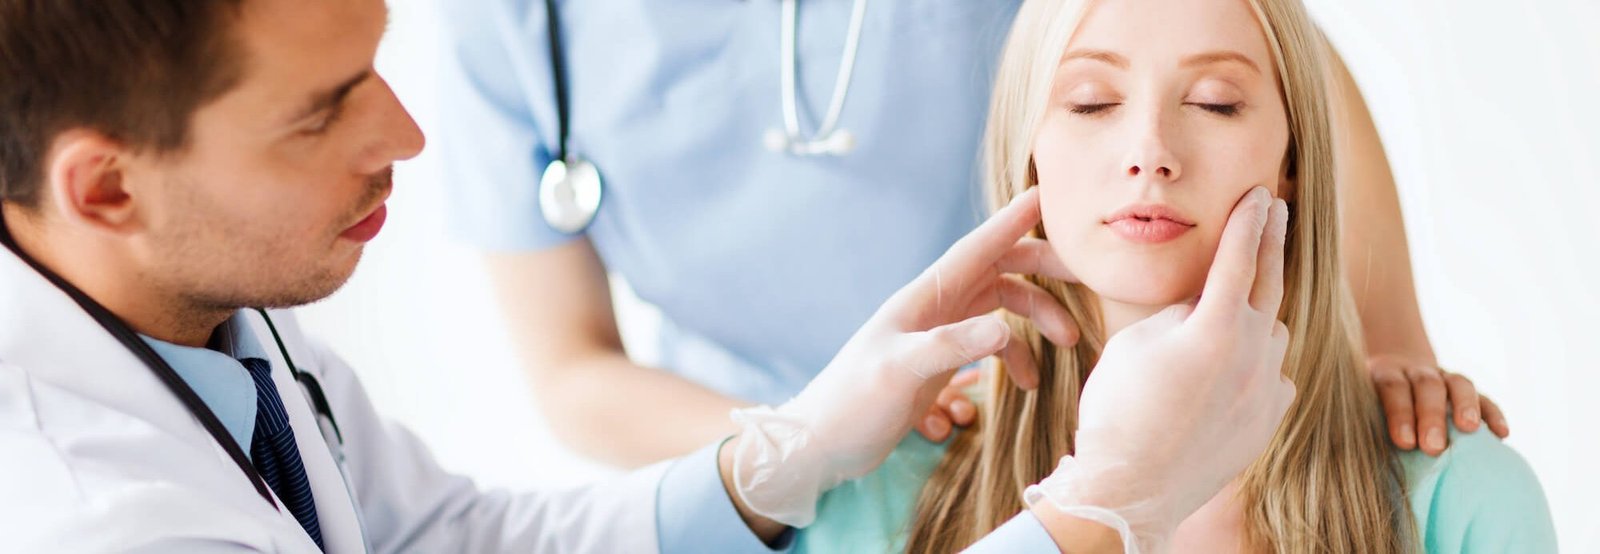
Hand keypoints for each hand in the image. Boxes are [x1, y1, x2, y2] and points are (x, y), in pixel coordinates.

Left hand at [726, 188, 1077, 526]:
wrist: (824, 443)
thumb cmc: (853, 403)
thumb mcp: (900, 373)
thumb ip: (951, 347)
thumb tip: (1005, 328)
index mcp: (923, 298)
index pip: (977, 249)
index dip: (1011, 222)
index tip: (1046, 195)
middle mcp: (936, 307)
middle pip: (1001, 271)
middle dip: (1045, 271)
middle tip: (1088, 281)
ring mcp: (941, 334)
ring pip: (1003, 307)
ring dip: (1038, 320)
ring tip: (1070, 346)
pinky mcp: (942, 362)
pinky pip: (992, 345)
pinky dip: (1016, 357)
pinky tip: (1027, 386)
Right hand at [1025, 187, 1295, 552]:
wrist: (1130, 488)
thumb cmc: (1118, 410)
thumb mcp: (1134, 341)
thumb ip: (1178, 313)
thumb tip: (1202, 306)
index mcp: (1215, 327)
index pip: (1239, 257)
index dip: (1248, 220)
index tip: (1260, 193)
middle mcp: (1252, 354)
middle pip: (1271, 284)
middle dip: (1273, 242)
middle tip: (1279, 211)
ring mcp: (1267, 390)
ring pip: (1270, 334)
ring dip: (1255, 316)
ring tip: (1231, 311)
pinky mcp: (1268, 421)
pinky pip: (1272, 377)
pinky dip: (1256, 366)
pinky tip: (1233, 372)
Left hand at [1369, 354, 1509, 454]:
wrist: (1393, 372)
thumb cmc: (1371, 404)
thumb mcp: (1359, 406)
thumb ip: (1362, 424)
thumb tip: (1356, 458)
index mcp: (1385, 374)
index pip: (1393, 388)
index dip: (1399, 413)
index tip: (1404, 442)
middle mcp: (1416, 371)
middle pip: (1427, 386)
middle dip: (1431, 416)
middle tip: (1433, 447)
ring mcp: (1443, 376)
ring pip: (1458, 383)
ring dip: (1466, 406)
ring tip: (1469, 430)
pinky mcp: (1465, 388)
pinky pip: (1484, 397)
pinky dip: (1493, 414)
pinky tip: (1502, 433)